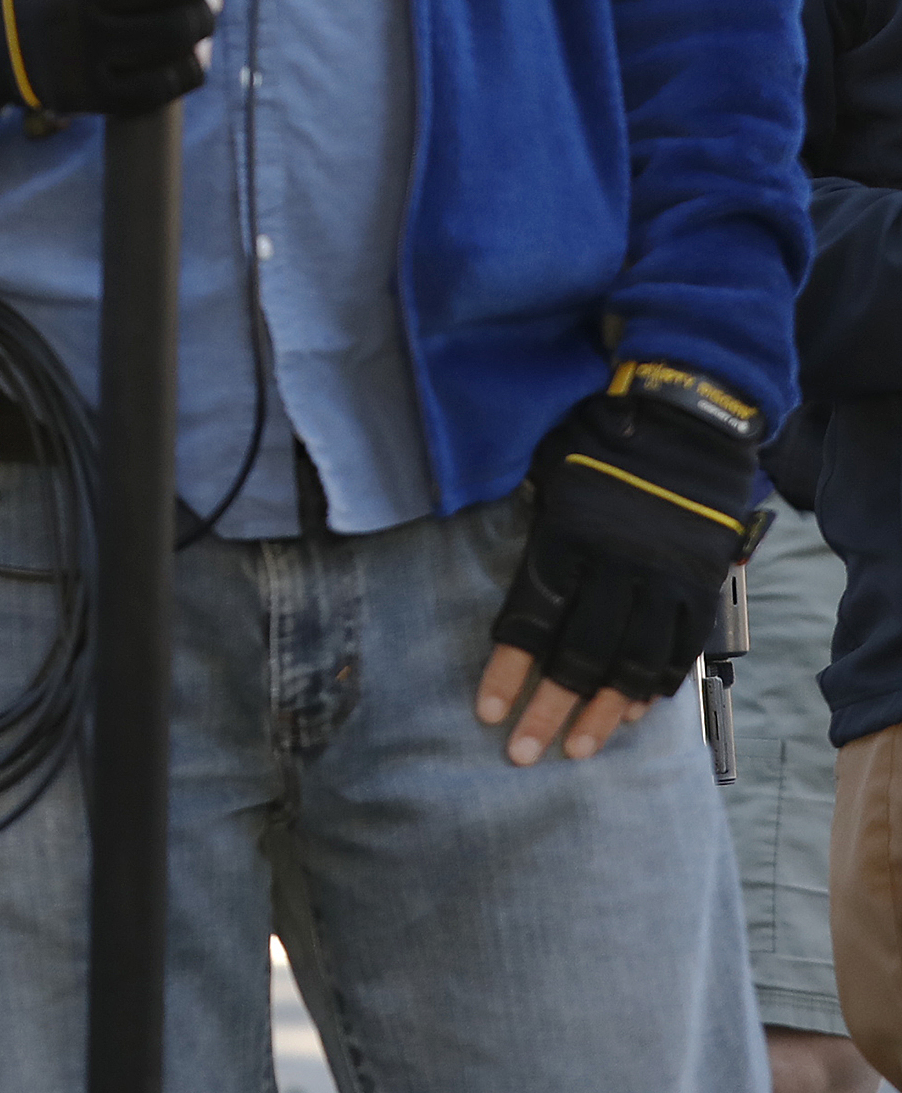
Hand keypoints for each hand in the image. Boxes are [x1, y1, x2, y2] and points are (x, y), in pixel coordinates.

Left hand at [479, 362, 764, 766]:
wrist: (687, 424)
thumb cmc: (600, 441)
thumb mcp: (545, 467)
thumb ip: (520, 517)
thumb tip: (476, 544)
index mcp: (567, 537)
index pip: (530, 617)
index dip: (507, 669)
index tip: (485, 712)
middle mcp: (616, 566)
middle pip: (578, 654)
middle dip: (547, 710)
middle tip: (523, 753)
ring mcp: (664, 581)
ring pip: (631, 664)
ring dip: (600, 713)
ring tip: (577, 749)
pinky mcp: (701, 588)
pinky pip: (677, 652)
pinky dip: (653, 688)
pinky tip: (628, 715)